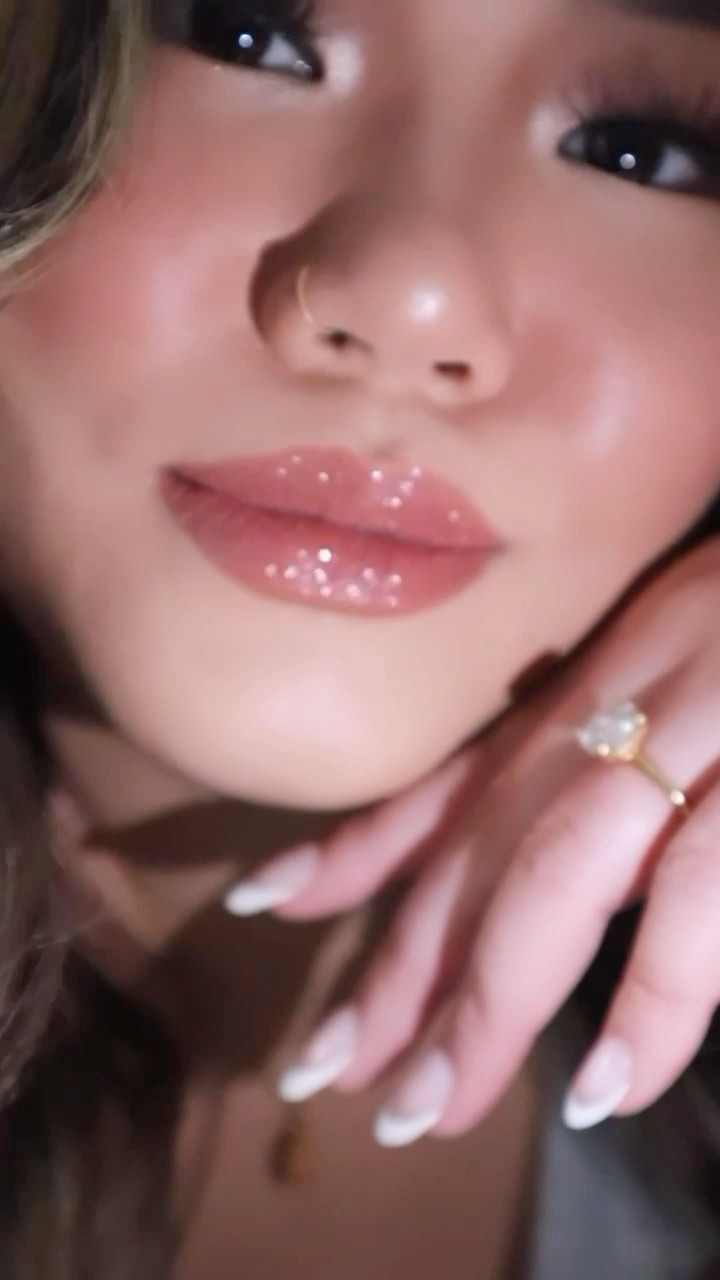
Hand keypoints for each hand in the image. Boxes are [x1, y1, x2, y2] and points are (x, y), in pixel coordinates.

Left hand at [225, 539, 719, 1144]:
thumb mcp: (652, 662)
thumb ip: (570, 735)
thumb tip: (500, 838)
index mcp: (589, 685)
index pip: (449, 781)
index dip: (352, 852)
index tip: (265, 909)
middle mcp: (621, 708)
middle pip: (480, 847)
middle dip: (400, 967)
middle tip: (329, 1070)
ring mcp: (697, 738)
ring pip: (560, 876)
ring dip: (488, 999)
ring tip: (426, 1105)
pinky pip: (703, 896)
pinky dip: (655, 997)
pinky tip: (607, 1085)